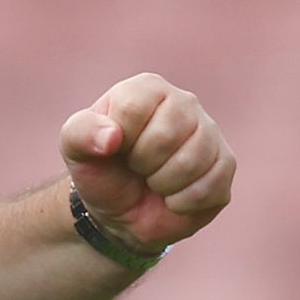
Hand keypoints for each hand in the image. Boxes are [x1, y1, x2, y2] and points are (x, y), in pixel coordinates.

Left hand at [59, 73, 235, 255]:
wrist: (122, 210)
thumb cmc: (101, 168)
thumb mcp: (75, 148)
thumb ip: (81, 133)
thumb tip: (112, 137)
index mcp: (147, 89)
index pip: (134, 108)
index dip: (118, 139)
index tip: (116, 147)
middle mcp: (185, 103)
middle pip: (166, 136)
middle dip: (142, 164)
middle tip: (137, 167)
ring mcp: (210, 133)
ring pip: (190, 163)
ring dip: (162, 185)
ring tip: (154, 180)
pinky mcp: (225, 165)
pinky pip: (209, 187)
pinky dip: (182, 202)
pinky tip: (173, 196)